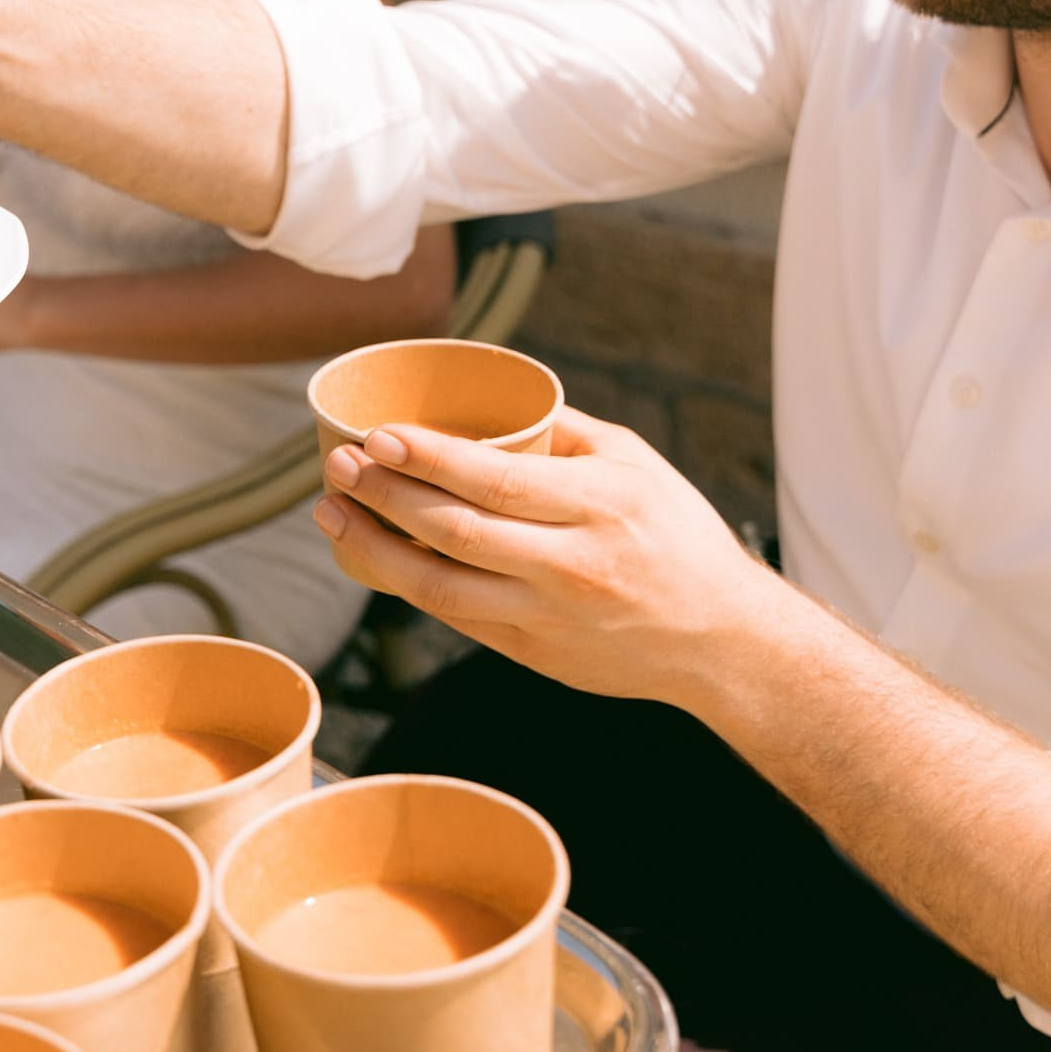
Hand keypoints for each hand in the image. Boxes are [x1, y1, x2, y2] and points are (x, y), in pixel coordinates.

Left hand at [312, 410, 783, 705]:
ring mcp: (546, 616)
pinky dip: (404, 584)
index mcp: (601, 506)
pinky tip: (371, 554)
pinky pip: (452, 615)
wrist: (718, 640)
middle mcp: (571, 564)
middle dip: (384, 496)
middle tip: (337, 465)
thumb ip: (562, 432)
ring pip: (439, 586)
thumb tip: (487, 399)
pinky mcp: (530, 652)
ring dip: (372, 548)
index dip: (429, 459)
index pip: (496, 480)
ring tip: (331, 512)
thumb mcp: (636, 464)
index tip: (378, 436)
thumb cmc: (675, 536)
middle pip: (455, 531)